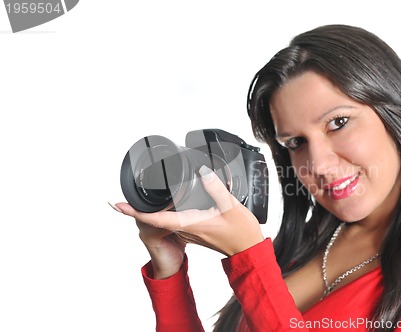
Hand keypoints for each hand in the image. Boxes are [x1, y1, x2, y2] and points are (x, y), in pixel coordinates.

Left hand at [113, 166, 264, 256]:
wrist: (247, 250)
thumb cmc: (240, 233)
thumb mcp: (231, 206)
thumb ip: (215, 187)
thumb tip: (202, 171)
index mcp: (189, 223)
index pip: (155, 218)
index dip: (134, 212)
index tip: (118, 205)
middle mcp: (186, 229)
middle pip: (156, 217)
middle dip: (140, 207)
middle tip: (124, 195)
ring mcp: (189, 231)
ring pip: (165, 218)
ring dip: (153, 209)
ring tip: (142, 196)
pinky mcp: (195, 230)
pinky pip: (175, 219)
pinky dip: (167, 210)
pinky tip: (172, 200)